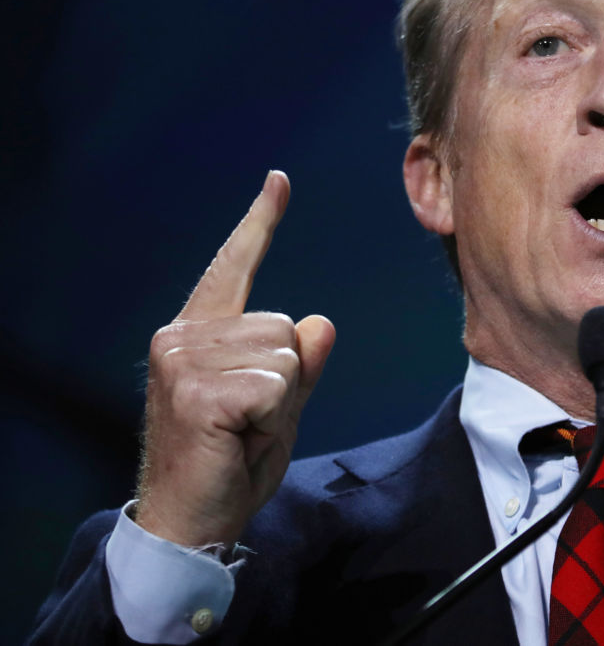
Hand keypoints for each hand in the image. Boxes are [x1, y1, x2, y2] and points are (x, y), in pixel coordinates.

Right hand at [135, 171, 335, 546]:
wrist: (193, 521)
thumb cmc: (232, 461)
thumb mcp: (279, 407)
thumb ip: (301, 365)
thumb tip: (321, 322)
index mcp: (200, 332)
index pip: (235, 268)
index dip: (260, 224)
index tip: (279, 180)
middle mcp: (183, 336)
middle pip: (285, 328)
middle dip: (286, 381)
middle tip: (248, 423)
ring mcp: (183, 360)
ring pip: (286, 356)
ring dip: (280, 404)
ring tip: (240, 432)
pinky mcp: (196, 390)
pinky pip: (278, 387)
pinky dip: (273, 421)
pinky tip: (236, 440)